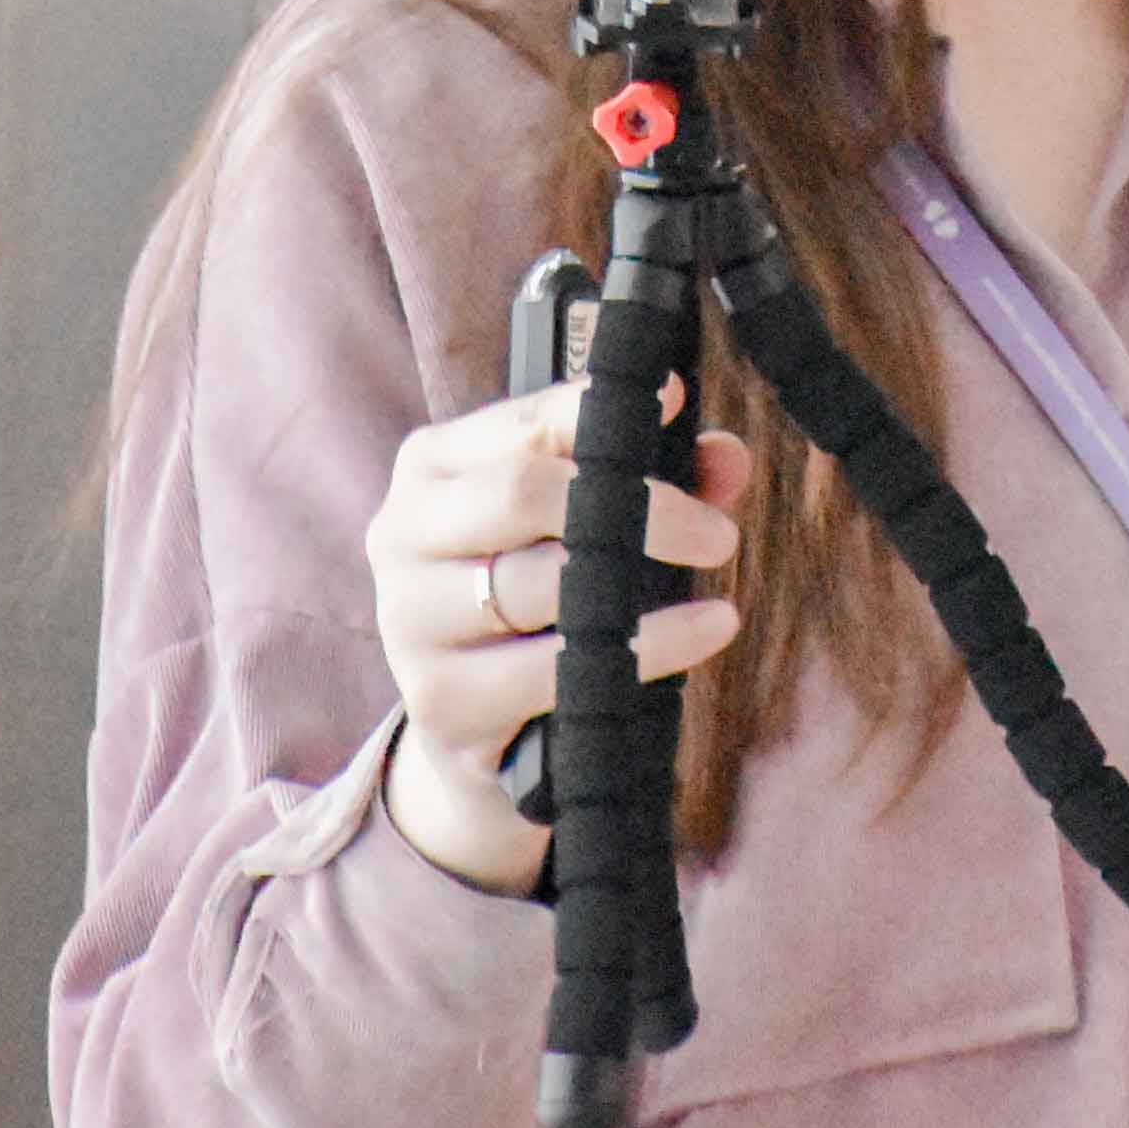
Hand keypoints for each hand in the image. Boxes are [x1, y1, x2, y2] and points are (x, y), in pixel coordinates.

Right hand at [362, 379, 754, 892]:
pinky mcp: (439, 698)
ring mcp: (410, 618)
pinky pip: (555, 669)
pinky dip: (646, 649)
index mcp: (431, 466)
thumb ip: (659, 475)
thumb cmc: (538, 593)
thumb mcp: (585, 521)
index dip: (596, 413)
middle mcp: (402, 531)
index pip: (521, 421)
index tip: (675, 406)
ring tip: (718, 595)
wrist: (475, 721)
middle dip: (637, 506)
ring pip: (539, 584)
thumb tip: (726, 456)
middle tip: (716, 535)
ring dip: (644, 590)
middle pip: (521, 493)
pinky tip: (704, 633)